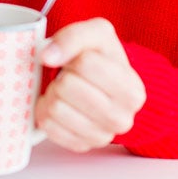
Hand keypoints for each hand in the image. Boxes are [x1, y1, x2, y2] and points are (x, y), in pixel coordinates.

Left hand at [35, 18, 145, 152]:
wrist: (106, 86)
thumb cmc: (102, 58)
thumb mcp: (97, 33)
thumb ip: (73, 36)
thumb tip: (48, 56)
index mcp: (132, 89)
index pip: (85, 63)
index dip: (75, 56)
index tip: (80, 60)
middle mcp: (121, 118)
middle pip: (67, 86)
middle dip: (62, 75)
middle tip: (69, 75)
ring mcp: (101, 136)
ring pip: (55, 107)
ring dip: (52, 92)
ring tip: (65, 90)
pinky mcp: (80, 146)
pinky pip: (47, 125)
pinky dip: (45, 110)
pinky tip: (60, 104)